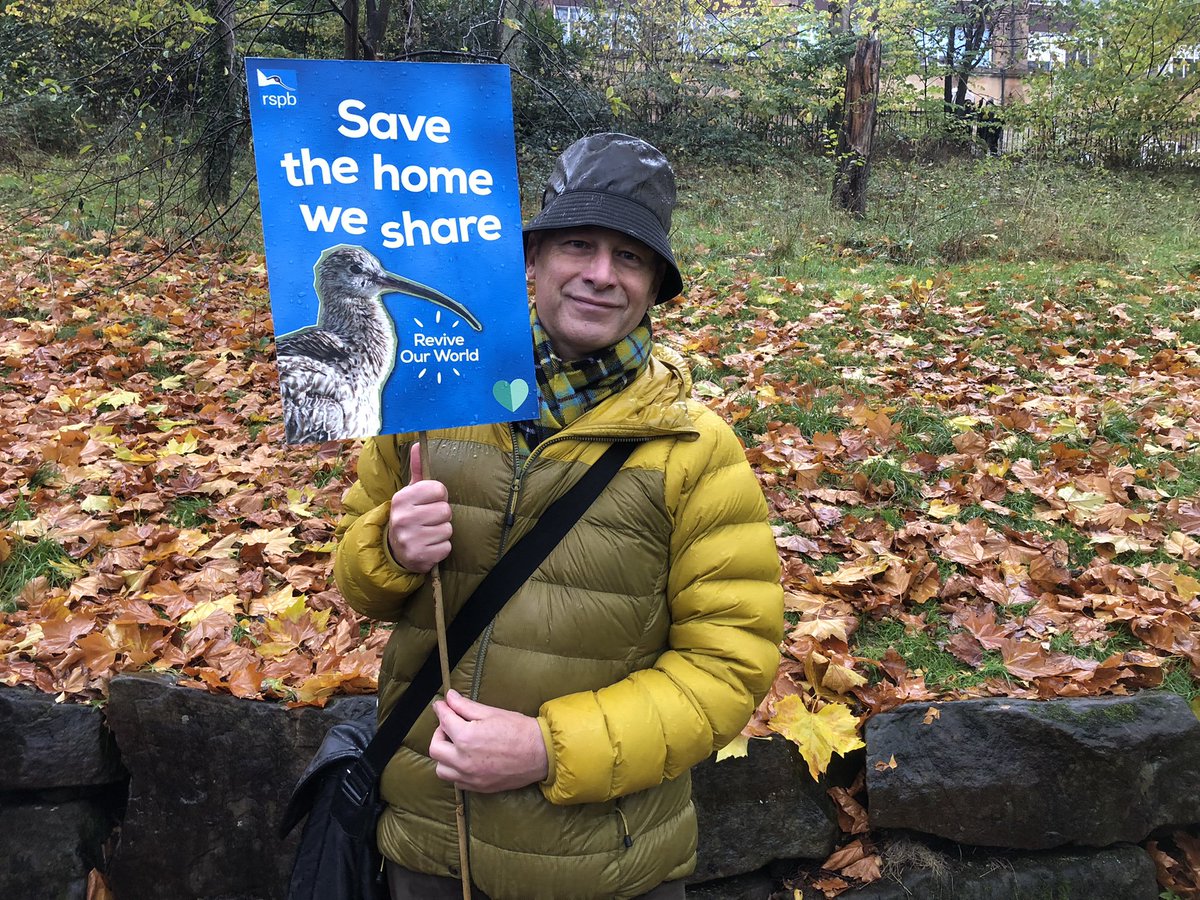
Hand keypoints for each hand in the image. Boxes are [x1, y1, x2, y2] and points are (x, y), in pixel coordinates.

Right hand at [386, 444, 451, 572]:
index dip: (439, 496)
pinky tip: (428, 546)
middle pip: (446, 510)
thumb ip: (418, 469)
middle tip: (429, 520)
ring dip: (442, 532)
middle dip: (441, 516)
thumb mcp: (410, 493)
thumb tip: (418, 443)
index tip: (429, 502)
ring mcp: (410, 539)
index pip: (439, 489)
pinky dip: (441, 548)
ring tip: (428, 533)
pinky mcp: (419, 557)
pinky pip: (446, 547)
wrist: (395, 551)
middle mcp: (403, 518)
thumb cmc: (409, 516)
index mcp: (401, 498)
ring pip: (448, 529)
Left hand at [429, 690, 548, 792]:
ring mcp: (470, 776)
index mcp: (466, 737)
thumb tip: (449, 698)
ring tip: (457, 745)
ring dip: (444, 755)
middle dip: (439, 733)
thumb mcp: (491, 712)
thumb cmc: (519, 730)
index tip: (441, 705)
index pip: (444, 721)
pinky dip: (455, 770)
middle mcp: (463, 760)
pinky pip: (456, 781)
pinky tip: (466, 759)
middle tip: (450, 725)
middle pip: (435, 748)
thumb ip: (465, 706)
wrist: (541, 753)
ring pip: (442, 769)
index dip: (441, 709)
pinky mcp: (478, 787)